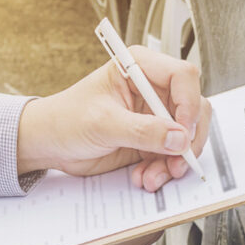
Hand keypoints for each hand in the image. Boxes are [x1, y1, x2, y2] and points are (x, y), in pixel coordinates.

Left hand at [17, 46, 211, 191]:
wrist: (50, 144)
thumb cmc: (66, 119)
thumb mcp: (103, 123)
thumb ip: (143, 130)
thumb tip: (178, 137)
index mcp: (139, 67)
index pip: (183, 77)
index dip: (189, 104)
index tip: (181, 132)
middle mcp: (152, 89)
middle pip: (194, 108)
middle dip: (187, 139)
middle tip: (176, 161)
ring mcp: (154, 115)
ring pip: (187, 136)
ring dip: (175, 160)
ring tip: (153, 176)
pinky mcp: (153, 139)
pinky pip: (173, 155)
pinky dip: (164, 170)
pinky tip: (145, 176)